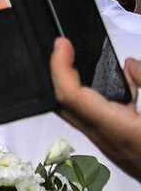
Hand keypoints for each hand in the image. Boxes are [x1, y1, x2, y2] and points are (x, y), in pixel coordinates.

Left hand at [48, 36, 140, 181]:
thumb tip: (131, 65)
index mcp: (118, 130)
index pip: (71, 96)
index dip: (60, 67)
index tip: (61, 45)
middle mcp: (108, 139)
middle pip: (66, 104)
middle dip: (60, 73)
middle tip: (66, 48)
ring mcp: (111, 145)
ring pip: (80, 111)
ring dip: (78, 84)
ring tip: (86, 59)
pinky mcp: (119, 145)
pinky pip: (98, 117)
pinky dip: (99, 96)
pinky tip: (123, 85)